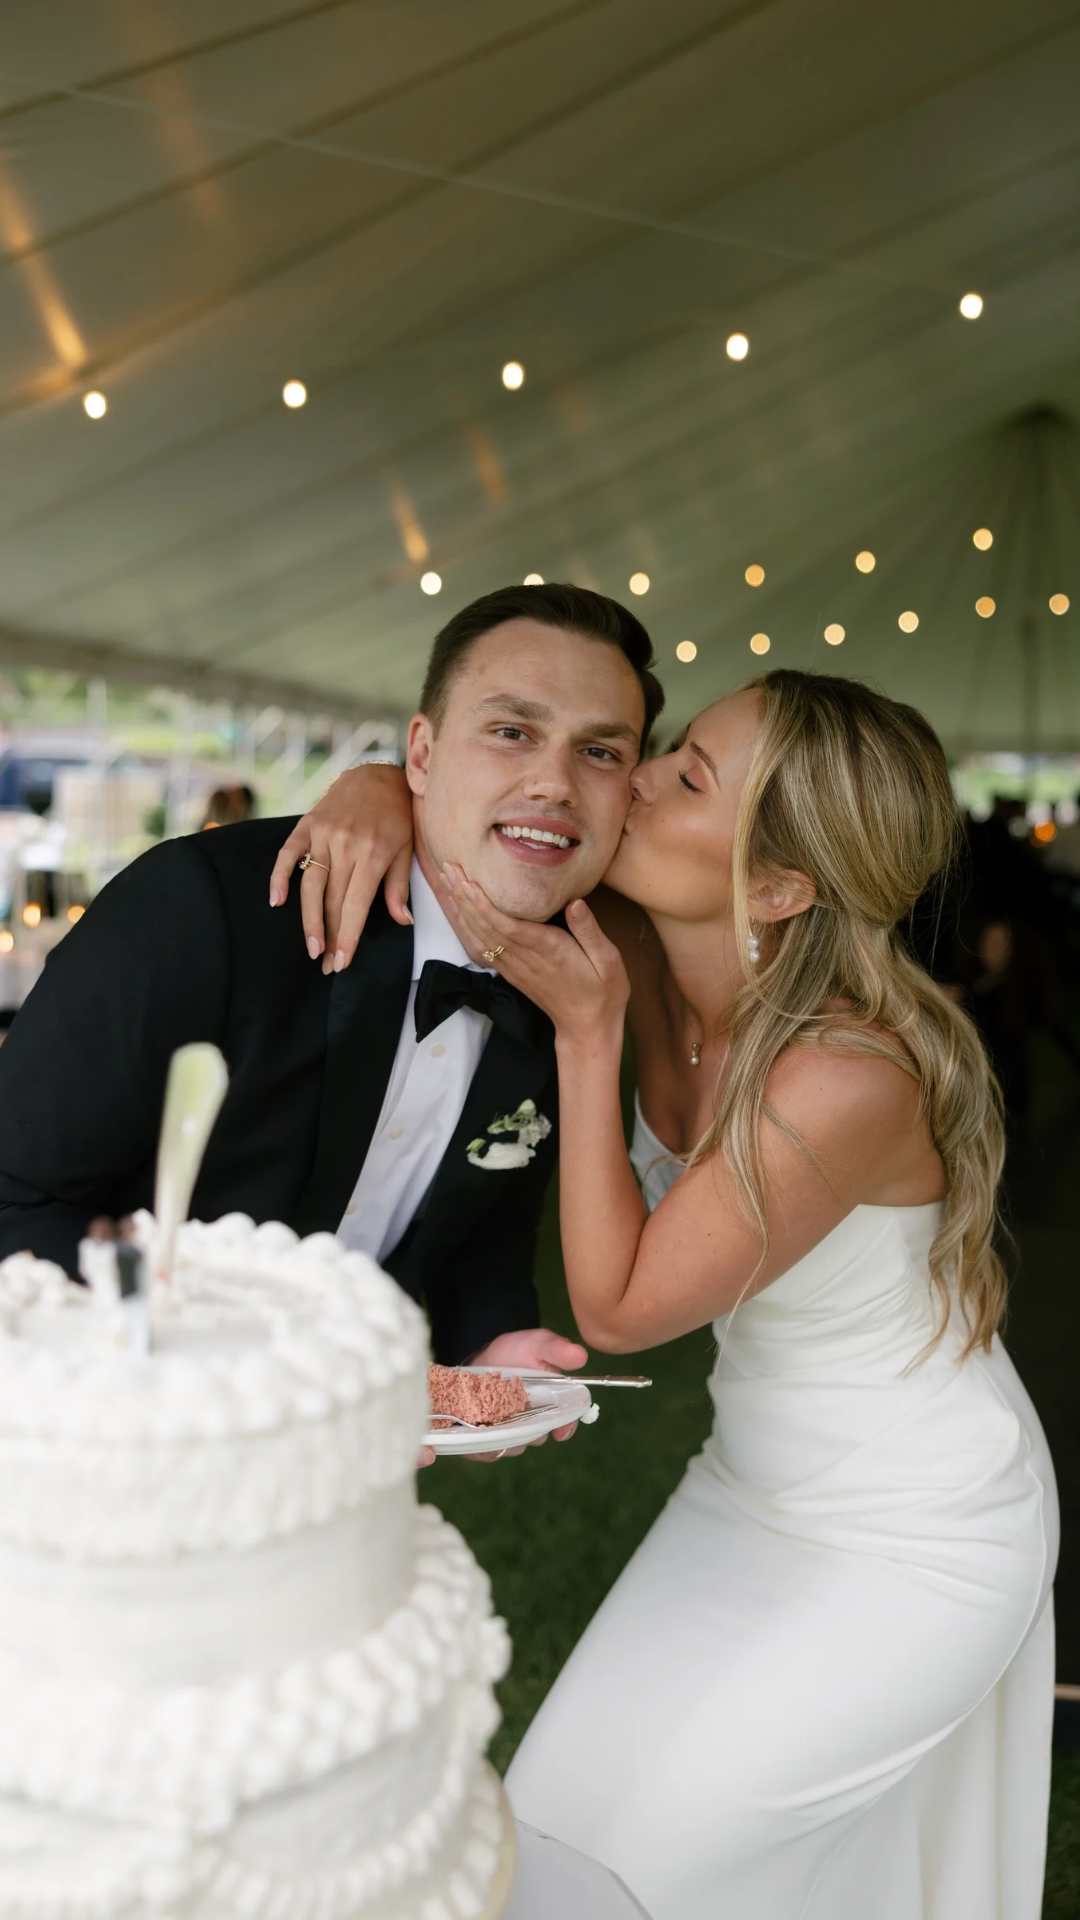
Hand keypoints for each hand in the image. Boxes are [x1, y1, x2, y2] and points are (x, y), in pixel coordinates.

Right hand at [268, 765, 413, 974]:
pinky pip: (288, 853)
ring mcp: (323, 834)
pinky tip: (276, 901)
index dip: (347, 936)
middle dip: (329, 936)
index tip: (342, 961)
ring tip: (311, 947)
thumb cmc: (397, 815)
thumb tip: (402, 921)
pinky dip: (279, 876)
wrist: (376, 774)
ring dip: (308, 919)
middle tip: (326, 964)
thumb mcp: (407, 848)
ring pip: (310, 884)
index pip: (356, 905)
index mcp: (373, 853)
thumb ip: (399, 886)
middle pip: (332, 900)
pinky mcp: (307, 825)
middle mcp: (345, 844)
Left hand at [441, 867, 628, 1045]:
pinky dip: (467, 928)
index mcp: (548, 950)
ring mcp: (515, 967)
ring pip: (480, 936)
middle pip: (487, 925)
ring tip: (447, 883)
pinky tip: (458, 912)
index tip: (469, 882)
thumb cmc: (602, 990)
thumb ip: (589, 930)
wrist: (587, 1026)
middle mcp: (525, 958)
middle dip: (465, 897)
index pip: (508, 925)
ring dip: (461, 909)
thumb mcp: (607, 959)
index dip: (485, 905)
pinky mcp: (511, 972)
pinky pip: (482, 948)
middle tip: (449, 869)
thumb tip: (575, 902)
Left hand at [465, 1327, 587, 1460]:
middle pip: (537, 1437)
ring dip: (505, 1436)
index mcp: (554, 1404)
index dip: (565, 1427)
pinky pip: (489, 1452)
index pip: (566, 1422)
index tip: (559, 1430)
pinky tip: (477, 1430)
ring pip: (514, 1446)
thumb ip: (555, 1348)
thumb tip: (581, 1355)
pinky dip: (484, 1445)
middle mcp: (536, 1423)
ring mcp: (512, 1434)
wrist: (481, 1360)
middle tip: (512, 1411)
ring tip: (490, 1418)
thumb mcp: (535, 1344)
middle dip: (527, 1429)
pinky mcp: (489, 1442)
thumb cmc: (514, 1352)